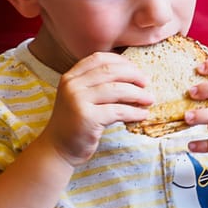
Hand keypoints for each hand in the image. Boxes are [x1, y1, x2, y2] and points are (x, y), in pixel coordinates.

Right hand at [43, 52, 152, 166]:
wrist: (58, 148)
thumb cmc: (74, 123)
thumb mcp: (80, 98)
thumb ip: (97, 85)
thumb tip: (132, 76)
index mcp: (71, 77)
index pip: (99, 58)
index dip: (121, 61)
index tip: (136, 69)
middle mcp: (72, 85)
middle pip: (110, 71)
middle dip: (133, 74)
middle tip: (146, 82)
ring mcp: (78, 101)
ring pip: (117, 90)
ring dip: (138, 94)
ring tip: (149, 99)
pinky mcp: (88, 118)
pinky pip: (118, 111)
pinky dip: (134, 112)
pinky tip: (142, 114)